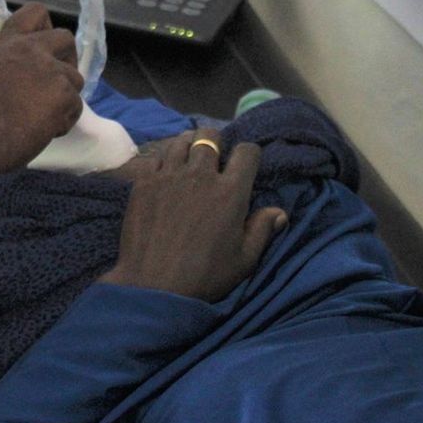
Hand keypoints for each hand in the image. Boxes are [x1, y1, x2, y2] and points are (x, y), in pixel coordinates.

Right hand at [0, 3, 82, 184]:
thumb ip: (8, 66)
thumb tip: (20, 77)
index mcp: (7, 42)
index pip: (36, 12)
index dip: (44, 28)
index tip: (41, 47)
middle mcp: (32, 49)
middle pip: (66, 38)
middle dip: (66, 59)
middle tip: (54, 82)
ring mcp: (51, 70)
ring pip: (76, 79)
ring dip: (64, 97)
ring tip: (43, 116)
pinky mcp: (65, 95)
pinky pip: (76, 107)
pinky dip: (63, 121)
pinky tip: (44, 131)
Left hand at [99, 129, 287, 301]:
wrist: (153, 285)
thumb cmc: (205, 275)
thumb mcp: (244, 260)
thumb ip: (262, 231)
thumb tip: (279, 212)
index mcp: (230, 191)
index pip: (247, 152)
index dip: (249, 154)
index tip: (246, 164)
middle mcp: (201, 175)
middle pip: (210, 137)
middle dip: (216, 143)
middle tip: (214, 159)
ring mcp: (169, 175)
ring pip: (181, 141)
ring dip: (189, 146)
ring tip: (189, 159)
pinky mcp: (143, 181)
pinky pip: (156, 156)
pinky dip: (164, 160)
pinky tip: (164, 173)